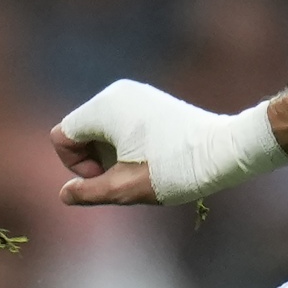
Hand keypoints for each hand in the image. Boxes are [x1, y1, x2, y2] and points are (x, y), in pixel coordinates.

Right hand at [52, 79, 286, 206]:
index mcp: (105, 107)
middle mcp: (116, 93)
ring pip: (101, 129)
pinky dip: (126, 144)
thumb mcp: (127, 188)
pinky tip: (152, 158)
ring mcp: (135, 94)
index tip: (107, 176)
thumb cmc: (177, 169)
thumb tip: (65, 194)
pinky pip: (121, 124)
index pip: (62, 137)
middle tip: (127, 176)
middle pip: (80, 130)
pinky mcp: (151, 101)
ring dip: (111, 153)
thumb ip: (89, 192)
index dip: (76, 165)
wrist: (225, 149)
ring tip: (141, 168)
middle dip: (94, 159)